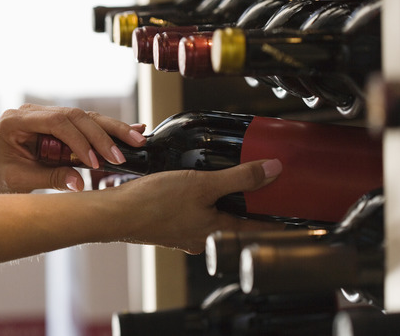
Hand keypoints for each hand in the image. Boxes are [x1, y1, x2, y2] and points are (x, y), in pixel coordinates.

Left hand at [0, 104, 145, 192]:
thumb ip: (49, 179)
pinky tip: (131, 129)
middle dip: (101, 134)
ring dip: (111, 130)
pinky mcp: (56, 124)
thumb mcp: (20, 182)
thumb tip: (80, 183)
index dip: (79, 140)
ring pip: (84, 117)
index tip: (95, 162)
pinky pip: (84, 125)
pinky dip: (106, 130)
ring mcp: (44, 116)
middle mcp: (31, 112)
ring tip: (137, 138)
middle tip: (122, 153)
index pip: (56, 122)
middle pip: (74, 115)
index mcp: (16, 121)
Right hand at [113, 159, 283, 253]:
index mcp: (218, 233)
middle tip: (263, 186)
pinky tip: (194, 188)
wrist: (115, 214)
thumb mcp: (201, 184)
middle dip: (250, 206)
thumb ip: (239, 178)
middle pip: (238, 223)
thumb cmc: (153, 204)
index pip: (260, 230)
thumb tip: (271, 171)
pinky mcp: (170, 226)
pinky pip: (195, 214)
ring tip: (230, 182)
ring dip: (225, 203)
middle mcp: (204, 238)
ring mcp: (186, 233)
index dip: (279, 220)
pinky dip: (203, 202)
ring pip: (215, 218)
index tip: (293, 213)